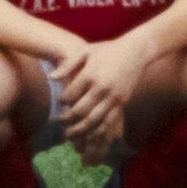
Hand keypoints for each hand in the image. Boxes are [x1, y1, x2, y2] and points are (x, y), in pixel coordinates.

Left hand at [50, 34, 143, 162]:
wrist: (135, 52)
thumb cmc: (107, 50)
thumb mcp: (86, 51)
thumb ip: (68, 64)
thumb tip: (51, 77)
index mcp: (90, 74)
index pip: (70, 94)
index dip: (62, 102)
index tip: (59, 104)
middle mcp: (102, 88)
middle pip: (81, 110)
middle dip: (68, 119)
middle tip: (59, 123)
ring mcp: (113, 97)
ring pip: (94, 120)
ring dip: (81, 131)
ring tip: (70, 135)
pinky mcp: (122, 103)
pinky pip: (109, 122)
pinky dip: (98, 132)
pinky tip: (90, 137)